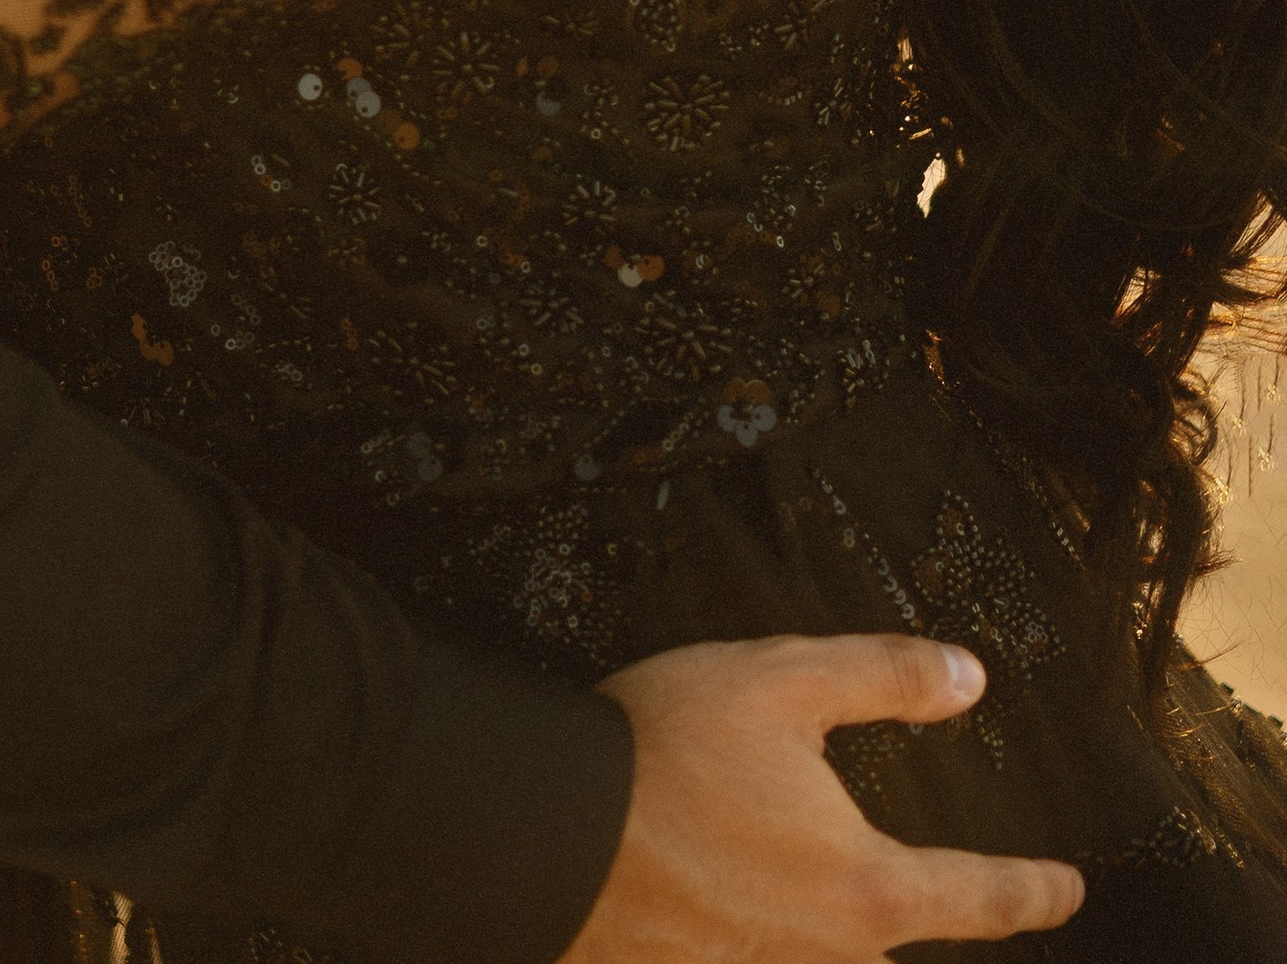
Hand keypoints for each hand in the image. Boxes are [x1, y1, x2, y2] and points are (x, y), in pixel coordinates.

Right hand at [568, 633, 1081, 958]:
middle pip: (897, 945)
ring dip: (838, 932)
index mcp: (865, 887)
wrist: (546, 836)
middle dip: (915, 914)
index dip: (1034, 892)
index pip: (981, 899)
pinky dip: (767, 940)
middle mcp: (827, 955)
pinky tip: (740, 909)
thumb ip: (884, 678)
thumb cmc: (665, 751)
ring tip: (829, 894)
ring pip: (828, 959)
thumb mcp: (781, 680)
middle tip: (936, 891)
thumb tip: (969, 679)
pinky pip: (759, 963)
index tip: (1069, 890)